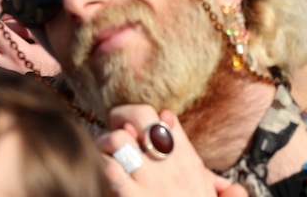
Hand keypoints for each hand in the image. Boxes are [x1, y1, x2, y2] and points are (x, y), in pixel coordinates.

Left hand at [98, 108, 245, 195]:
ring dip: (106, 142)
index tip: (133, 127)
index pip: (162, 121)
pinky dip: (100, 164)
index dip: (143, 117)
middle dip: (121, 119)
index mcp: (189, 165)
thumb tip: (170, 120)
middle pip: (140, 118)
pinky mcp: (131, 196)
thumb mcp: (206, 195)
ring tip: (105, 152)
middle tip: (115, 132)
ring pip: (119, 138)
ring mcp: (150, 182)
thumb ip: (200, 168)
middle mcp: (170, 168)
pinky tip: (102, 172)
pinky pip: (107, 167)